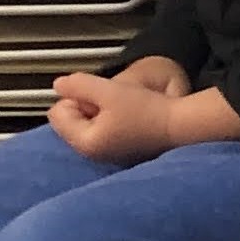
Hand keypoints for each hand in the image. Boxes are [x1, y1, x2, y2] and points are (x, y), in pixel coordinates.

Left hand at [47, 58, 186, 162]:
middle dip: (84, 107)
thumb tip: (59, 85)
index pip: (58, 112)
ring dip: (98, 113)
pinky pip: (103, 132)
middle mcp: (94, 155)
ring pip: (87, 125)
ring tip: (122, 110)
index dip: (75, 97)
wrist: (181, 126)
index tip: (99, 96)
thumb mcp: (109, 89)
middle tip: (111, 102)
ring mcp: (108, 156)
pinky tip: (129, 118)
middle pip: (71, 120)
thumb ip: (78, 84)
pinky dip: (111, 122)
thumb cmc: (148, 110)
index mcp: (86, 142)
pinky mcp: (122, 154)